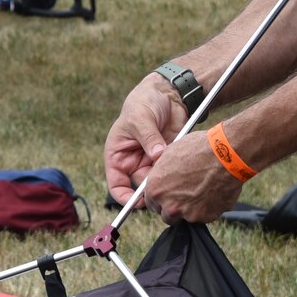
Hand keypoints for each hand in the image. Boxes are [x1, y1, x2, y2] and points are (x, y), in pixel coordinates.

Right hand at [103, 76, 184, 209]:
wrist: (168, 94)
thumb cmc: (145, 102)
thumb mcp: (141, 117)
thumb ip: (148, 137)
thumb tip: (157, 156)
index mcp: (117, 154)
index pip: (116, 184)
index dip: (124, 197)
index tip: (138, 202)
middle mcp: (133, 161)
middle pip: (139, 187)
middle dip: (151, 189)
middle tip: (164, 185)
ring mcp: (151, 161)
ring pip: (157, 181)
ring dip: (165, 180)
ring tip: (172, 167)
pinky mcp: (167, 158)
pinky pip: (170, 172)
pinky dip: (175, 172)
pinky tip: (180, 163)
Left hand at [141, 130, 244, 223]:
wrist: (226, 155)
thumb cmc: (198, 149)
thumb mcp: (170, 154)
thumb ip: (162, 172)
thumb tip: (162, 176)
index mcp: (156, 190)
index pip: (151, 203)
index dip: (160, 198)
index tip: (167, 195)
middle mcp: (170, 206)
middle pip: (167, 215)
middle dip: (174, 208)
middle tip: (184, 196)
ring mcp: (189, 214)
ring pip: (187, 217)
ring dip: (191, 208)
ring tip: (202, 190)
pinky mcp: (207, 217)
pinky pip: (205, 215)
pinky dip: (208, 207)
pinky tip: (213, 191)